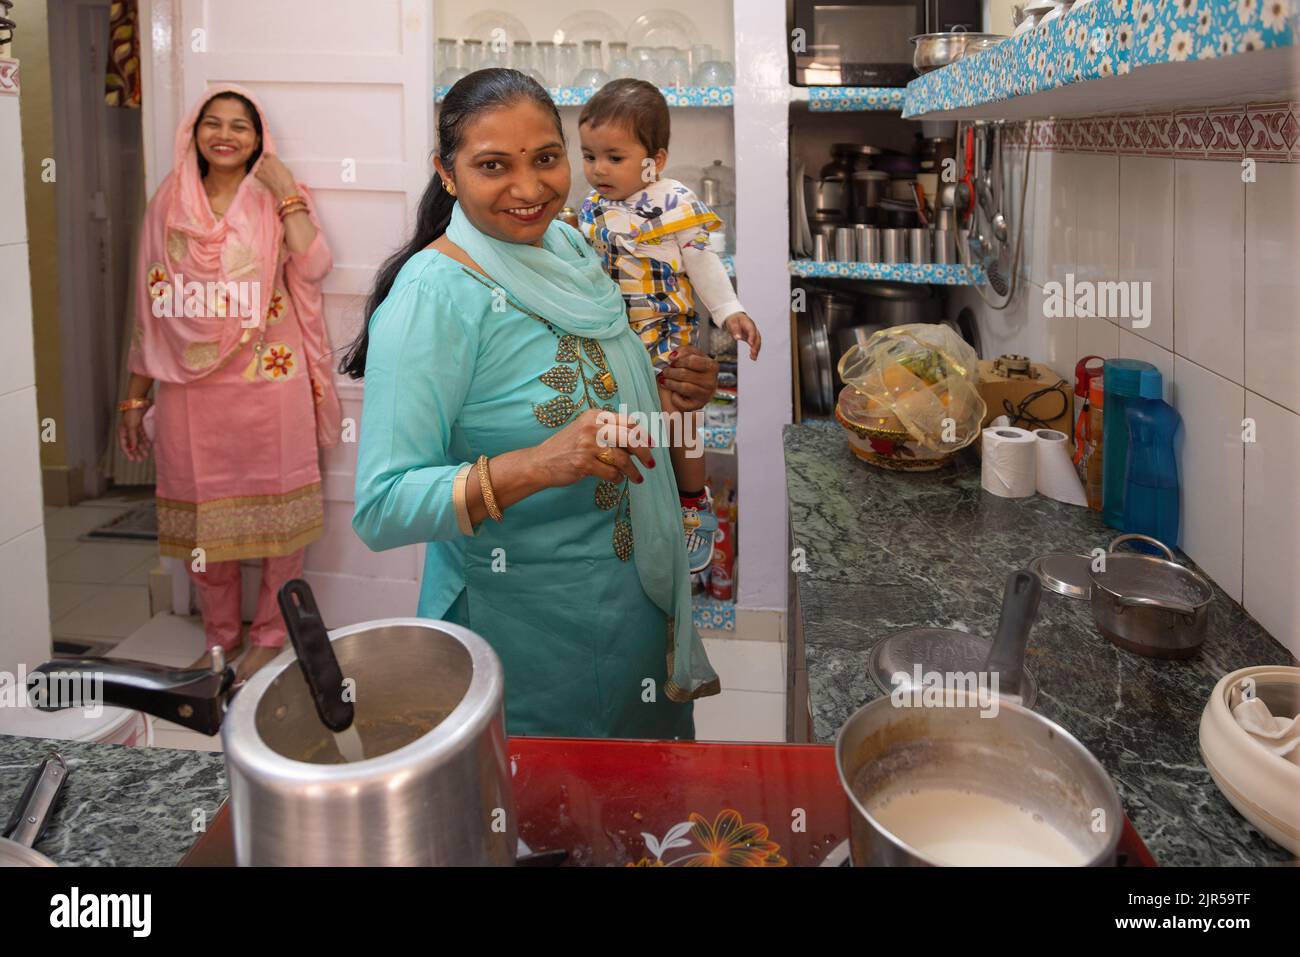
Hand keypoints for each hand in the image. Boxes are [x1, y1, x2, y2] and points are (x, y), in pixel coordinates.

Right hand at [118, 408, 151, 462]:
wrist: (139, 401)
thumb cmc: (132, 413)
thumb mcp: (131, 427)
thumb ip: (133, 438)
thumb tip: (132, 449)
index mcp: (123, 431)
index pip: (124, 445)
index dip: (128, 453)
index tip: (132, 460)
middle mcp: (128, 431)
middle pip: (132, 444)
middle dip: (136, 452)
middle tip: (141, 460)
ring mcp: (136, 428)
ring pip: (139, 441)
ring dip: (142, 448)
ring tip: (146, 455)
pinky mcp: (142, 425)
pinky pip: (144, 435)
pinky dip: (146, 441)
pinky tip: (149, 447)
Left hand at [254, 154, 297, 199]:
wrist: (283, 188)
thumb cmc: (287, 178)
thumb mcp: (285, 168)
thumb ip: (278, 165)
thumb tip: (276, 167)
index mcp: (273, 158)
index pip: (266, 154)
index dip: (267, 158)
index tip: (269, 162)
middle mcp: (265, 161)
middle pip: (263, 162)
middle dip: (265, 166)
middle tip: (270, 172)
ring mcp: (260, 168)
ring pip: (259, 168)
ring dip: (262, 171)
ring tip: (268, 177)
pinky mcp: (258, 175)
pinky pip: (256, 174)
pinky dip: (259, 176)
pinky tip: (264, 180)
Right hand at [529, 409, 656, 487]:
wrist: (540, 462)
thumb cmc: (567, 447)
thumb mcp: (586, 430)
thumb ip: (608, 431)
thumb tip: (639, 441)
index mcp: (595, 416)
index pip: (628, 422)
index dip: (643, 434)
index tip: (652, 444)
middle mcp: (593, 427)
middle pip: (630, 438)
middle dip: (645, 453)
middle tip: (651, 464)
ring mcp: (587, 445)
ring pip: (623, 459)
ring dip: (633, 471)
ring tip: (638, 478)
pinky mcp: (584, 463)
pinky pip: (611, 473)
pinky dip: (617, 478)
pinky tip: (617, 479)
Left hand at [656, 345, 718, 412]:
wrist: (695, 389)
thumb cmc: (692, 370)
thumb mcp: (691, 356)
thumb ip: (684, 351)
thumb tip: (673, 355)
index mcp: (712, 366)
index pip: (692, 360)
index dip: (679, 360)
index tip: (670, 360)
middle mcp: (711, 380)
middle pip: (685, 374)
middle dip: (671, 372)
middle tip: (664, 371)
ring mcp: (706, 394)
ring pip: (684, 387)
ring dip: (670, 383)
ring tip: (664, 380)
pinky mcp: (699, 405)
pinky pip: (683, 402)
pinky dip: (675, 398)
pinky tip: (673, 394)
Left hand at [724, 312, 761, 360]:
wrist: (736, 317)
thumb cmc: (734, 320)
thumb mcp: (732, 323)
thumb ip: (735, 330)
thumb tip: (737, 338)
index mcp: (749, 324)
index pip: (752, 331)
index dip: (752, 337)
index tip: (750, 344)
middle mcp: (753, 329)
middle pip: (757, 337)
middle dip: (756, 346)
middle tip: (753, 353)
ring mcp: (754, 333)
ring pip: (757, 342)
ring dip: (756, 350)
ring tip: (753, 358)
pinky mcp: (752, 338)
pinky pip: (755, 344)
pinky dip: (755, 351)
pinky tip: (752, 357)